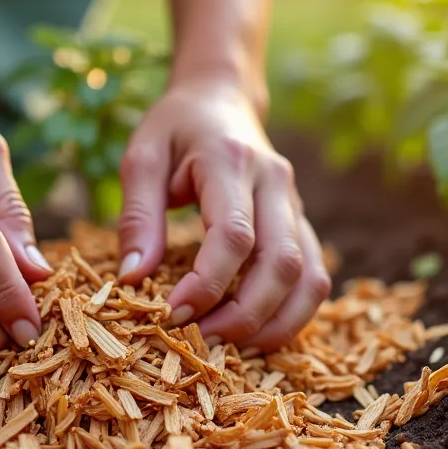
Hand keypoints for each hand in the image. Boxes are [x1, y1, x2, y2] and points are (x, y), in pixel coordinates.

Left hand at [116, 81, 330, 350]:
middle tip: (202, 343)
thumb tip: (132, 280)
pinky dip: (294, 314)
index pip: (234, 235)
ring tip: (233, 350)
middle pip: (281, 263)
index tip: (174, 314)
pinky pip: (315, 277)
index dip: (208, 283)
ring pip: (309, 277)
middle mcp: (276, 182)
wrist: (221, 99)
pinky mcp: (303, 223)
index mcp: (232, 161)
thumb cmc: (175, 128)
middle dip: (245, 315)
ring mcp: (297, 204)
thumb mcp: (141, 158)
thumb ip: (137, 217)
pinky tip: (259, 333)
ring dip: (276, 323)